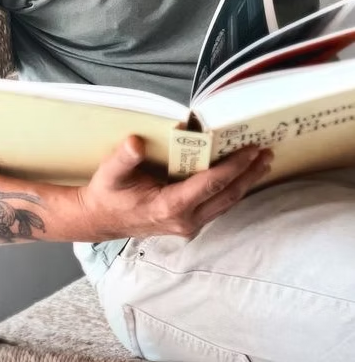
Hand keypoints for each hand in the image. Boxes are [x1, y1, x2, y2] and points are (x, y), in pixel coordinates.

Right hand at [78, 136, 272, 239]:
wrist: (101, 220)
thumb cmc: (108, 194)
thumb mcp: (109, 174)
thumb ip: (123, 158)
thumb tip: (136, 142)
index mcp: (169, 206)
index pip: (210, 184)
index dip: (233, 167)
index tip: (250, 150)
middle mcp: (185, 219)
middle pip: (227, 196)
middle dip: (249, 174)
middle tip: (266, 153)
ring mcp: (189, 224)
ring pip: (226, 203)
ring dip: (245, 183)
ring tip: (262, 162)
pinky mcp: (190, 222)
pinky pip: (218, 205)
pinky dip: (232, 189)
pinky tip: (241, 176)